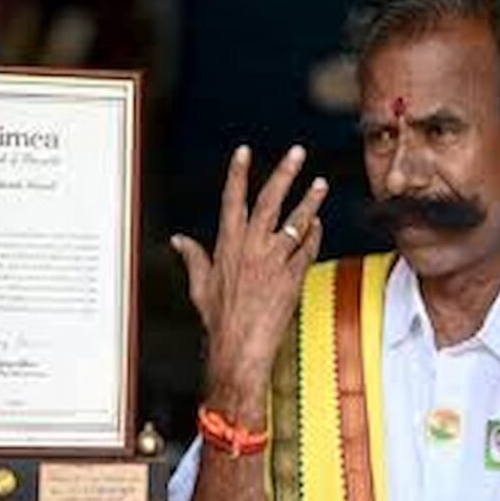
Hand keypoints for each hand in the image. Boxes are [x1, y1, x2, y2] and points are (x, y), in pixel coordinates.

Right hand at [172, 145, 327, 421]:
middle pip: (269, 202)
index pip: (231, 200)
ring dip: (310, 201)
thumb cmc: (218, 320)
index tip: (244, 151)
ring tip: (321, 183)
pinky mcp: (292, 278)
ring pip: (296, 222)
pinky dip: (314, 236)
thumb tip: (178, 240)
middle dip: (284, 174)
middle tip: (297, 153)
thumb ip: (193, 258)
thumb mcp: (200, 286)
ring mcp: (273, 262)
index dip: (237, 174)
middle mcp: (250, 249)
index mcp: (227, 246)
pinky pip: (307, 250)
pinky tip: (319, 225)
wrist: (239, 349)